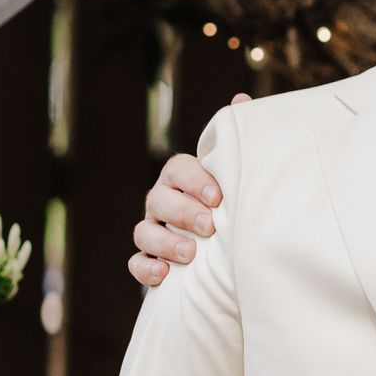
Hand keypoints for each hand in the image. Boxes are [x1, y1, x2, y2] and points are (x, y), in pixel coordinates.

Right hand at [128, 95, 245, 286]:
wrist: (231, 248)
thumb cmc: (233, 202)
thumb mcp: (237, 174)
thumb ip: (235, 143)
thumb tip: (239, 100)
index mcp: (183, 178)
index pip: (178, 169)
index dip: (195, 181)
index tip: (219, 197)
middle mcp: (163, 201)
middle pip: (159, 200)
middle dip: (183, 213)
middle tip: (210, 226)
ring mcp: (153, 230)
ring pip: (144, 232)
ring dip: (164, 242)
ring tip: (190, 254)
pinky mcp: (149, 260)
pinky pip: (136, 263)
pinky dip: (145, 269)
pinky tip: (164, 275)